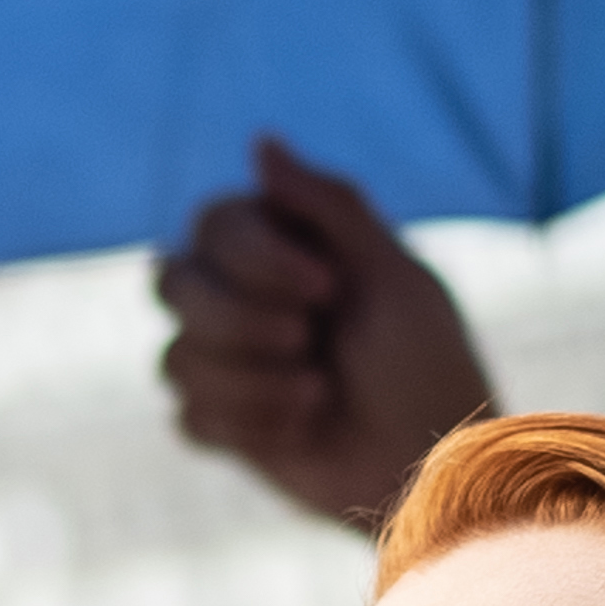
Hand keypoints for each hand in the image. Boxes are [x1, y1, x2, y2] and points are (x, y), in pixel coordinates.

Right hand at [158, 136, 493, 534]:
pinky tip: (301, 430)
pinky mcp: (221, 424)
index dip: (257, 258)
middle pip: (170, 283)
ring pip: (174, 357)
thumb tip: (260, 141)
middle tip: (308, 342)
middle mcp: (242, 296)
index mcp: (283, 247)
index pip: (214, 224)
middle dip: (239, 321)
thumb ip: (329, 205)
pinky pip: (189, 416)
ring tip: (317, 394)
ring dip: (252, 381)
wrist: (434, 464)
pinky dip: (248, 425)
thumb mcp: (392, 275)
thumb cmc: (427, 362)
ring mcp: (225, 363)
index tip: (328, 289)